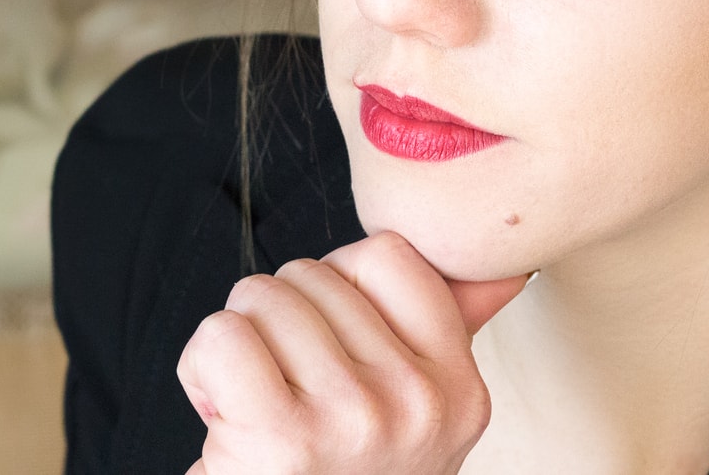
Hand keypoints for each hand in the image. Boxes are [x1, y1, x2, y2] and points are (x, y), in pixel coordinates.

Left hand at [175, 231, 528, 474]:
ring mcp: (355, 418)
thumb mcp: (413, 414)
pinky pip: (222, 335)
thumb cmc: (341, 473)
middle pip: (309, 274)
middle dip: (280, 322)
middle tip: (290, 394)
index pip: (387, 255)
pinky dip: (201, 368)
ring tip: (258, 406)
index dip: (337, 284)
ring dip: (239, 344)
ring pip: (259, 296)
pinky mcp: (285, 435)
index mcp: (459, 390)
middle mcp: (418, 403)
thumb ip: (453, 332)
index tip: (333, 346)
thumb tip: (506, 269)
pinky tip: (225, 414)